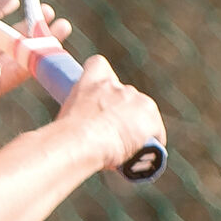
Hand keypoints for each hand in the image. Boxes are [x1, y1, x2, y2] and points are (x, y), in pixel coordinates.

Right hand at [56, 55, 166, 172]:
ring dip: (136, 127)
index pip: (98, 65)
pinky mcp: (151, 119)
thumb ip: (76, 115)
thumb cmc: (65, 135)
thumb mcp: (65, 117)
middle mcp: (117, 86)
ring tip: (124, 147)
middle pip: (125, 95)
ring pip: (142, 113)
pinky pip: (156, 133)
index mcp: (92, 81)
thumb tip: (75, 131)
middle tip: (110, 133)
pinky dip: (150, 142)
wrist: (82, 141)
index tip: (99, 93)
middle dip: (121, 112)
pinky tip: (141, 155)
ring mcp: (137, 100)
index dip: (101, 78)